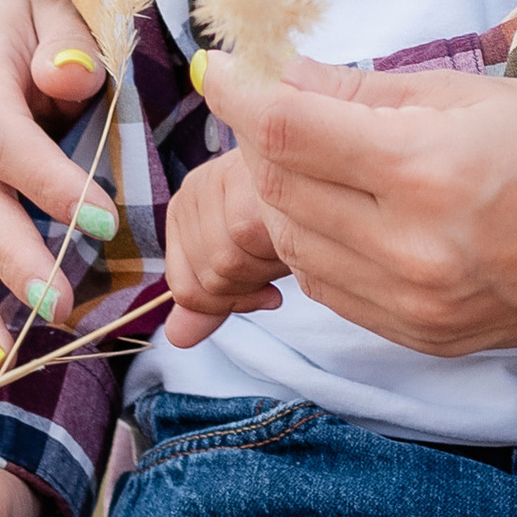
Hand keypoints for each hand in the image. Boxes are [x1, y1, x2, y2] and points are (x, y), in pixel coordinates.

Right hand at [0, 0, 117, 355]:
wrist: (12, 40)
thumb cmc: (55, 33)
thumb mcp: (65, 14)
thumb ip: (71, 42)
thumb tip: (69, 76)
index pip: (3, 139)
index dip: (50, 182)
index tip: (103, 220)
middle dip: (17, 260)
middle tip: (61, 307)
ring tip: (7, 359)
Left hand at [163, 146, 289, 347]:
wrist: (338, 177)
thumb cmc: (298, 218)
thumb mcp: (252, 264)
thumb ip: (216, 299)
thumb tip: (178, 339)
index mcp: (186, 209)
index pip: (185, 288)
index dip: (229, 303)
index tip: (266, 290)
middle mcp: (193, 188)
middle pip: (207, 280)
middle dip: (253, 287)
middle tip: (283, 259)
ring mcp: (215, 179)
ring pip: (224, 266)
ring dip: (268, 271)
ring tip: (291, 243)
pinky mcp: (241, 179)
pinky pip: (244, 243)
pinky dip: (277, 251)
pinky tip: (300, 232)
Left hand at [201, 55, 516, 353]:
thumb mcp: (473, 93)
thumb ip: (365, 91)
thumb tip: (280, 75)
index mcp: (427, 170)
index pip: (287, 131)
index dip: (238, 93)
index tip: (217, 68)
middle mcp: (414, 248)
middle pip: (281, 193)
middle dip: (266, 146)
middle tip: (286, 110)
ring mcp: (419, 305)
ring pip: (298, 249)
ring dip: (291, 199)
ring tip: (328, 162)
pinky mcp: (428, 339)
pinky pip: (336, 292)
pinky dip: (325, 248)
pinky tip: (360, 215)